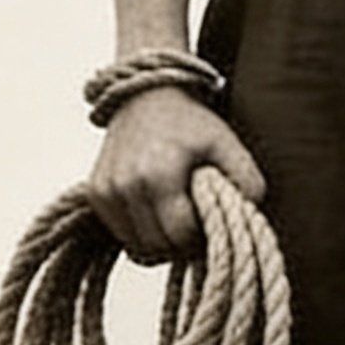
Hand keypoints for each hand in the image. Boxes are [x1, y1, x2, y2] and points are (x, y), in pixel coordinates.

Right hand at [88, 88, 266, 267]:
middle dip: (183, 245)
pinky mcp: (95, 194)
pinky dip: (143, 233)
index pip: (180, 234)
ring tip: (180, 218)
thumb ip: (247, 181)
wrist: (147, 97)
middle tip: (199, 224)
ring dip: (162, 243)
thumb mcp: (228, 144)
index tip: (212, 220)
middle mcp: (124, 185)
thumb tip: (248, 214)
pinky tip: (159, 213)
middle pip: (157, 246)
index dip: (202, 236)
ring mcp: (105, 191)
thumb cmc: (190, 123)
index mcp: (158, 174)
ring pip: (138, 248)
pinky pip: (122, 235)